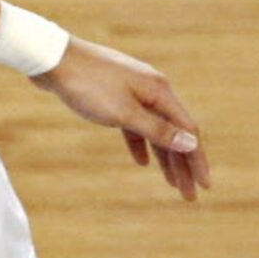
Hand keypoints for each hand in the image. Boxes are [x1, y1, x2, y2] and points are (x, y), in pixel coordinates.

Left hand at [34, 37, 210, 201]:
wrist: (54, 61)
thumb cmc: (89, 86)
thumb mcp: (124, 113)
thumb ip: (157, 130)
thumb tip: (190, 143)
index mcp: (161, 92)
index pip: (187, 132)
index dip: (197, 161)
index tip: (204, 186)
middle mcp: (153, 90)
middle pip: (174, 133)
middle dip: (183, 166)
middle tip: (188, 196)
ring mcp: (134, 92)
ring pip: (155, 130)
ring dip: (164, 158)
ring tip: (171, 184)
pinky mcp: (116, 95)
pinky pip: (135, 124)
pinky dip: (140, 144)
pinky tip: (141, 162)